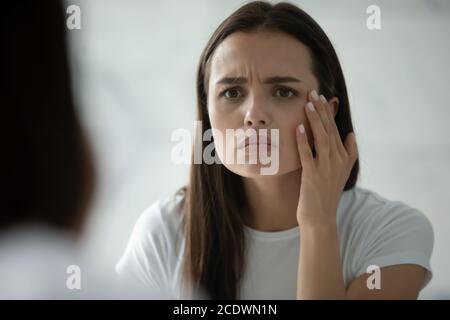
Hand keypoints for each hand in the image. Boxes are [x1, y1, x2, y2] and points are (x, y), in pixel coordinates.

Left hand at [295, 90, 357, 227]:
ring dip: (315, 121)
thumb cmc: (326, 194)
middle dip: (321, 111)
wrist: (320, 217)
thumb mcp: (341, 172)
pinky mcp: (313, 176)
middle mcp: (337, 161)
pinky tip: (298, 128)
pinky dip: (304, 141)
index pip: (335, 130)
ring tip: (308, 104)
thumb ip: (348, 153)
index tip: (322, 98)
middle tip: (314, 93)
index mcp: (343, 158)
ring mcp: (325, 169)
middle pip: (329, 131)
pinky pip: (308, 155)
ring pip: (321, 139)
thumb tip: (351, 134)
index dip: (328, 113)